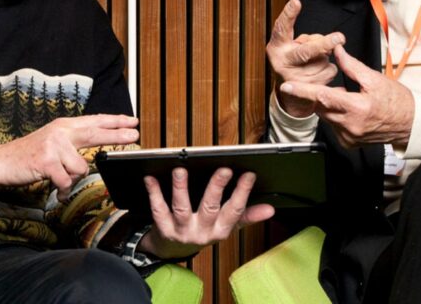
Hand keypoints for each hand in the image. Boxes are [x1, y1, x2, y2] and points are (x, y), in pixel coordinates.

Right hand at [0, 114, 138, 196]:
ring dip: (72, 180)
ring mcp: (54, 146)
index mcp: (63, 126)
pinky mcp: (47, 161)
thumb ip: (72, 143)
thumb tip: (97, 151)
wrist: (0, 162)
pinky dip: (62, 190)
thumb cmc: (28, 155)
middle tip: (135, 136)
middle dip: (117, 135)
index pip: (94, 121)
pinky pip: (66, 182)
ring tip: (59, 180)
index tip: (132, 121)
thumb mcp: (52, 142)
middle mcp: (60, 132)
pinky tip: (55, 190)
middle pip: (95, 133)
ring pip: (81, 168)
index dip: (114, 121)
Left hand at [138, 167, 274, 259]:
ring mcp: (181, 231)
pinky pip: (158, 210)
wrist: (171, 251)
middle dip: (217, 188)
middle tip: (223, 169)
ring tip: (181, 170)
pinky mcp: (163, 229)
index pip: (234, 211)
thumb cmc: (202, 232)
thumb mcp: (227, 227)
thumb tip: (270, 209)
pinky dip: (154, 194)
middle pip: (210, 208)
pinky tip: (151, 179)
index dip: (242, 193)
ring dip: (181, 188)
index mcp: (220, 230)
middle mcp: (202, 232)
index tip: (249, 175)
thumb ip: (247, 216)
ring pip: (182, 208)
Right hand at [266, 0, 344, 116]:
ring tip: (314, 63)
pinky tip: (319, 74)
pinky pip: (330, 71)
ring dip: (325, 58)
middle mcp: (283, 62)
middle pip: (306, 51)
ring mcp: (295, 78)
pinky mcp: (309, 89)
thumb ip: (306, 40)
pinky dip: (329, 70)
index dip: (288, 14)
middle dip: (324, 44)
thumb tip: (330, 43)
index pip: (281, 28)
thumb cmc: (293, 62)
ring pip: (323, 60)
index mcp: (277, 47)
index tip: (296, 2)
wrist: (291, 95)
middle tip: (340, 37)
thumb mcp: (292, 46)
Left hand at [281, 45, 414, 147]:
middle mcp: (350, 125)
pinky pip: (333, 126)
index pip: (323, 96)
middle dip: (323, 95)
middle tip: (341, 90)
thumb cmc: (397, 100)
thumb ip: (351, 66)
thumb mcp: (375, 79)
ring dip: (331, 106)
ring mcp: (349, 137)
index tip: (287, 86)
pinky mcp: (348, 143)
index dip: (303, 90)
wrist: (410, 124)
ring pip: (326, 116)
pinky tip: (352, 114)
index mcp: (357, 107)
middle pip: (321, 106)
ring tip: (350, 101)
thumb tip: (336, 50)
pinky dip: (337, 117)